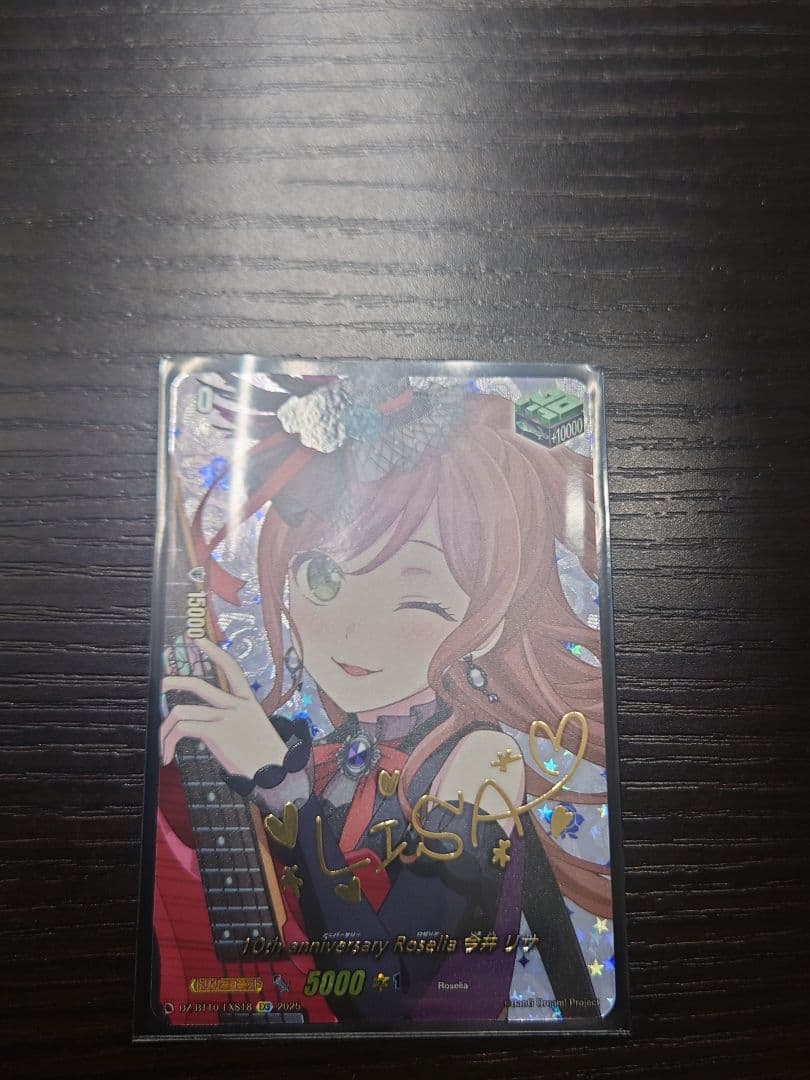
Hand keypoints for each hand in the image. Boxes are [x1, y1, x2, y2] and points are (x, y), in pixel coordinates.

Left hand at [160, 637, 286, 777]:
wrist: (276, 773)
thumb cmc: (264, 757)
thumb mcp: (252, 729)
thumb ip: (231, 720)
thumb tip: (203, 723)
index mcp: (248, 702)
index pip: (231, 668)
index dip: (214, 651)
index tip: (198, 638)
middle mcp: (237, 706)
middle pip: (198, 685)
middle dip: (174, 682)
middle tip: (161, 684)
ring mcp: (226, 719)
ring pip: (181, 711)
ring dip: (163, 730)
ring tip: (161, 744)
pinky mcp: (217, 734)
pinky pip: (182, 730)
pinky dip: (168, 742)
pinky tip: (167, 756)